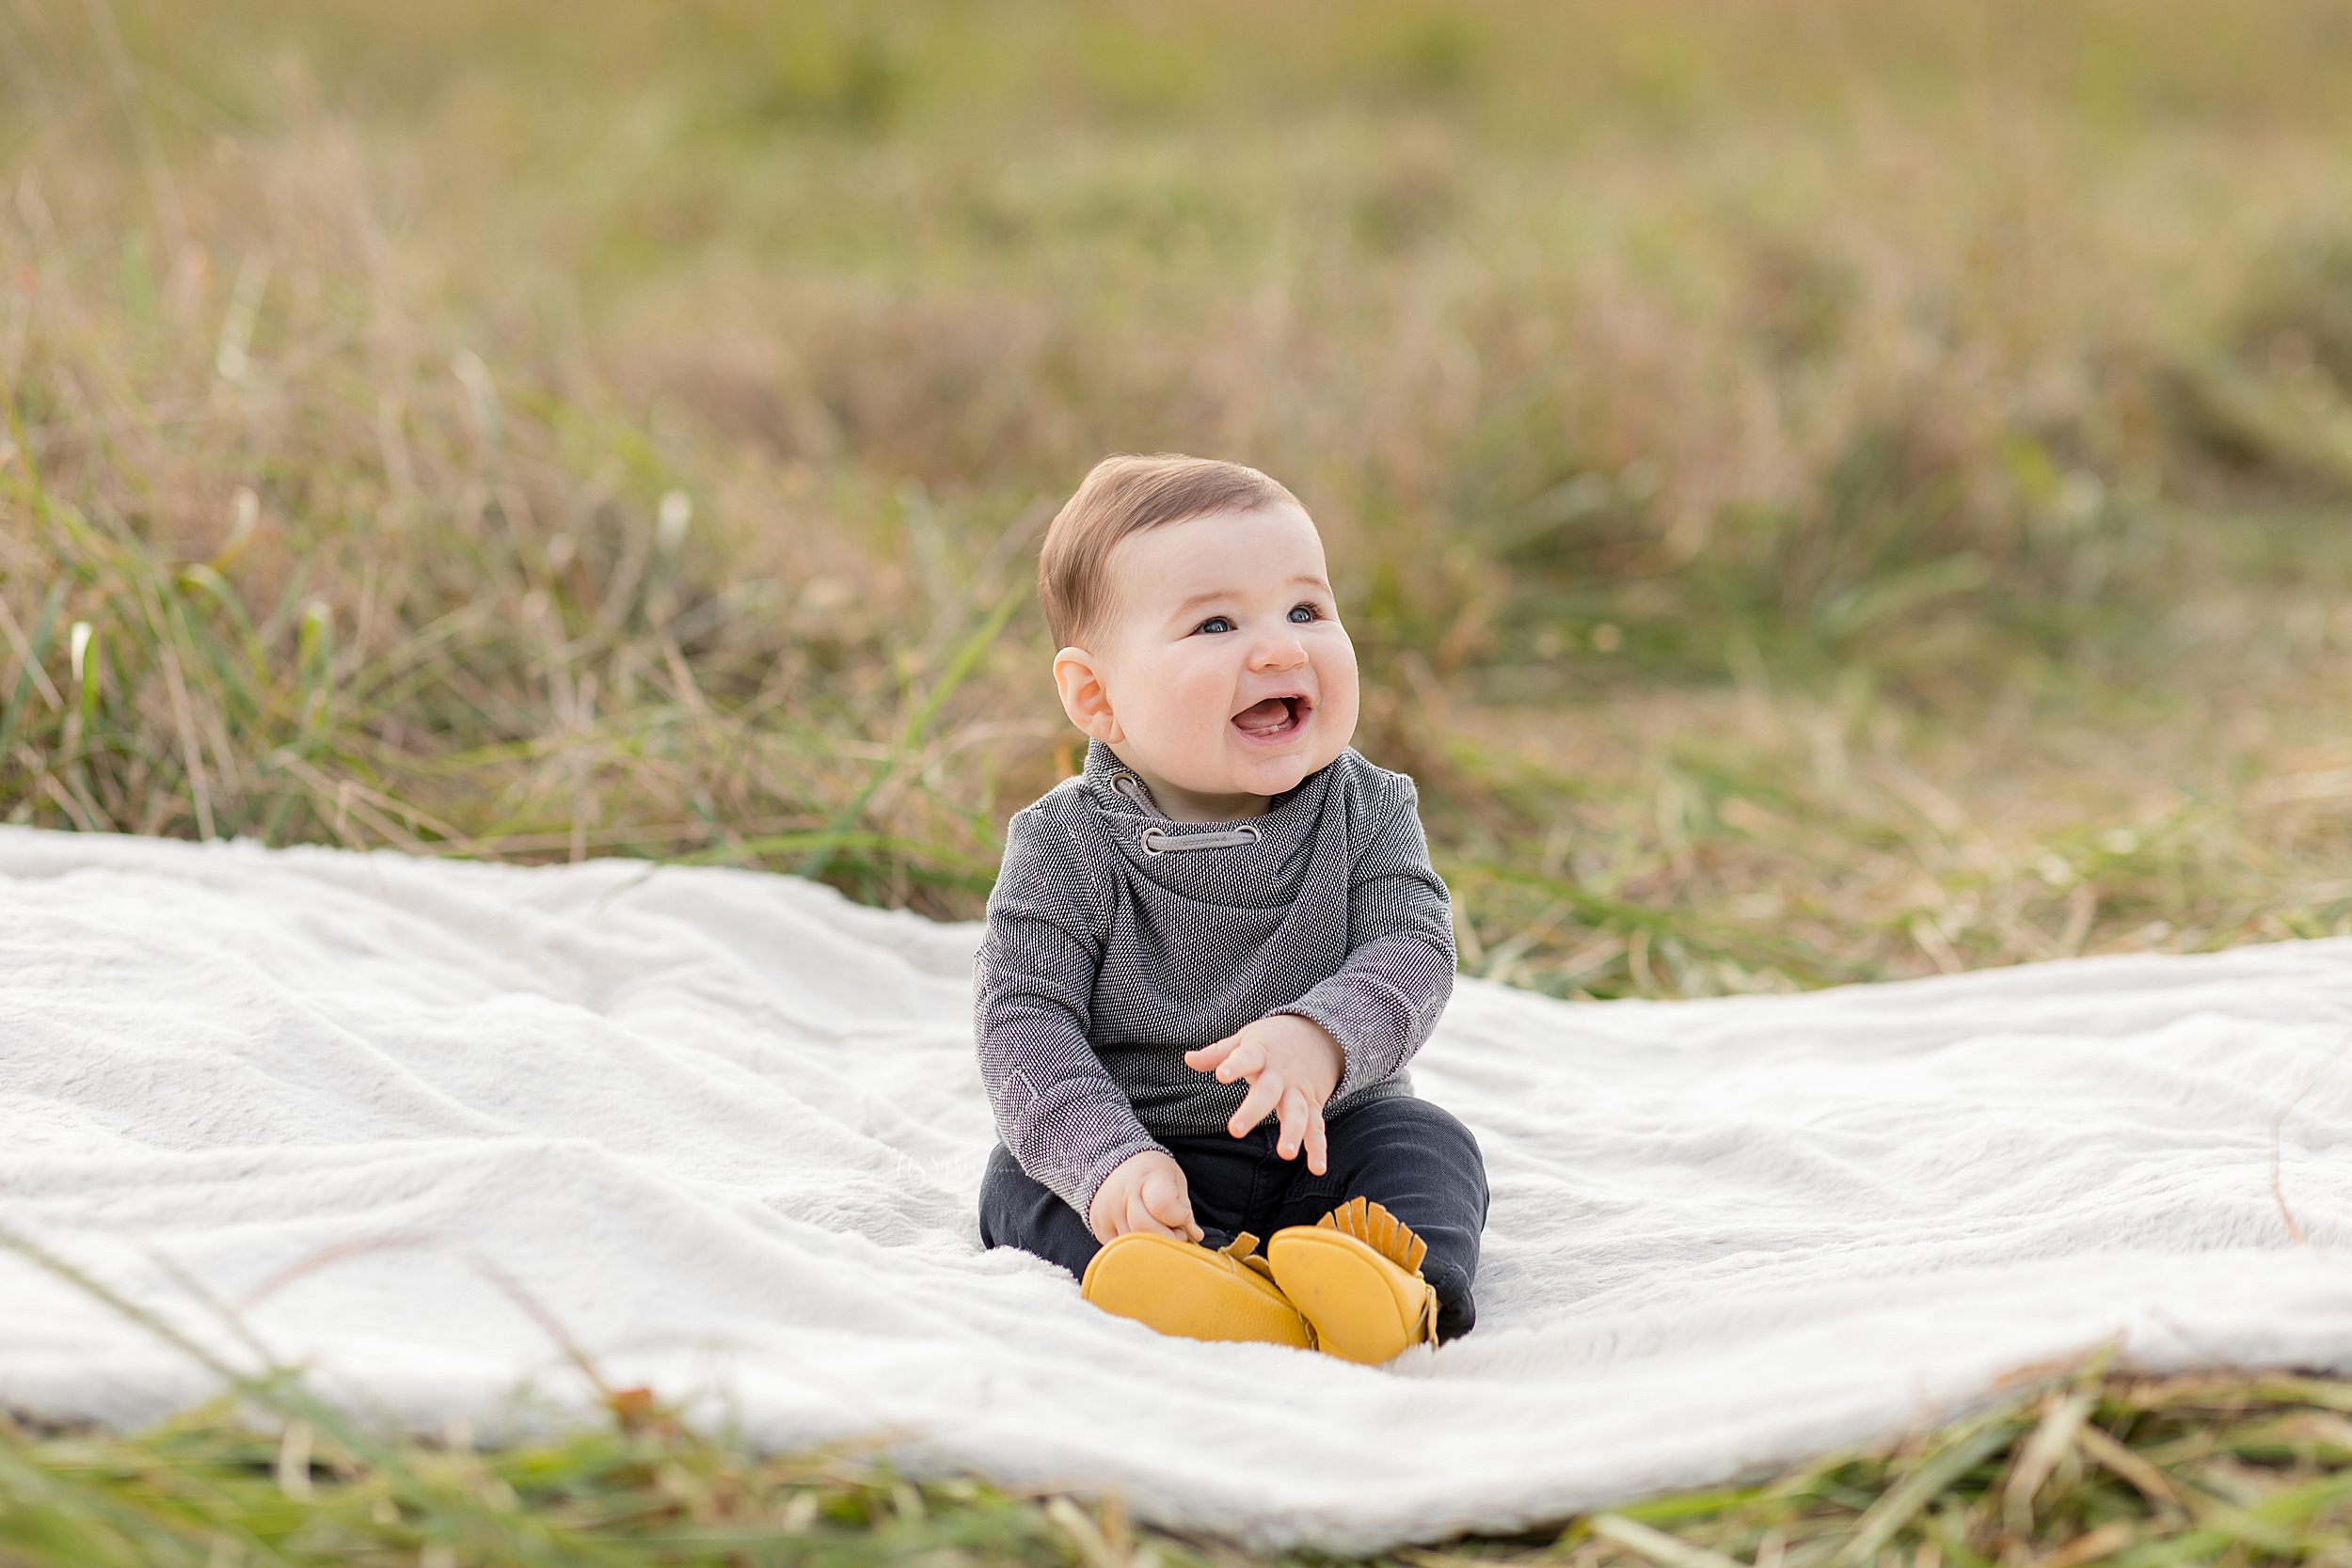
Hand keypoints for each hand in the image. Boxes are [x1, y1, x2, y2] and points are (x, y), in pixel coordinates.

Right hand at [1087, 1149, 1202, 1244]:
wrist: (1115, 1163)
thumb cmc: (1151, 1173)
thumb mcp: (1173, 1178)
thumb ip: (1184, 1206)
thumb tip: (1195, 1235)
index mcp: (1148, 1177)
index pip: (1162, 1206)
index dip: (1179, 1218)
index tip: (1184, 1218)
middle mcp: (1123, 1194)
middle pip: (1146, 1230)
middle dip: (1167, 1239)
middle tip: (1175, 1235)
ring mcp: (1107, 1211)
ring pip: (1133, 1244)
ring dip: (1151, 1246)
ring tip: (1157, 1232)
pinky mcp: (1099, 1226)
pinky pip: (1119, 1248)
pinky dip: (1134, 1247)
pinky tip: (1140, 1233)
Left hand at [1184, 1013, 1342, 1174]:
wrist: (1319, 1034)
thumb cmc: (1272, 1041)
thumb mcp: (1245, 1039)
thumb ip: (1218, 1053)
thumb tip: (1188, 1059)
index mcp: (1261, 1054)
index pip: (1246, 1058)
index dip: (1234, 1066)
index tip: (1220, 1075)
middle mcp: (1281, 1074)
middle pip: (1267, 1092)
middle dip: (1253, 1110)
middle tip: (1235, 1130)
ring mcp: (1298, 1091)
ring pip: (1297, 1112)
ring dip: (1293, 1132)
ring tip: (1286, 1154)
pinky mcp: (1313, 1105)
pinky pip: (1316, 1127)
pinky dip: (1318, 1147)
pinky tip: (1317, 1168)